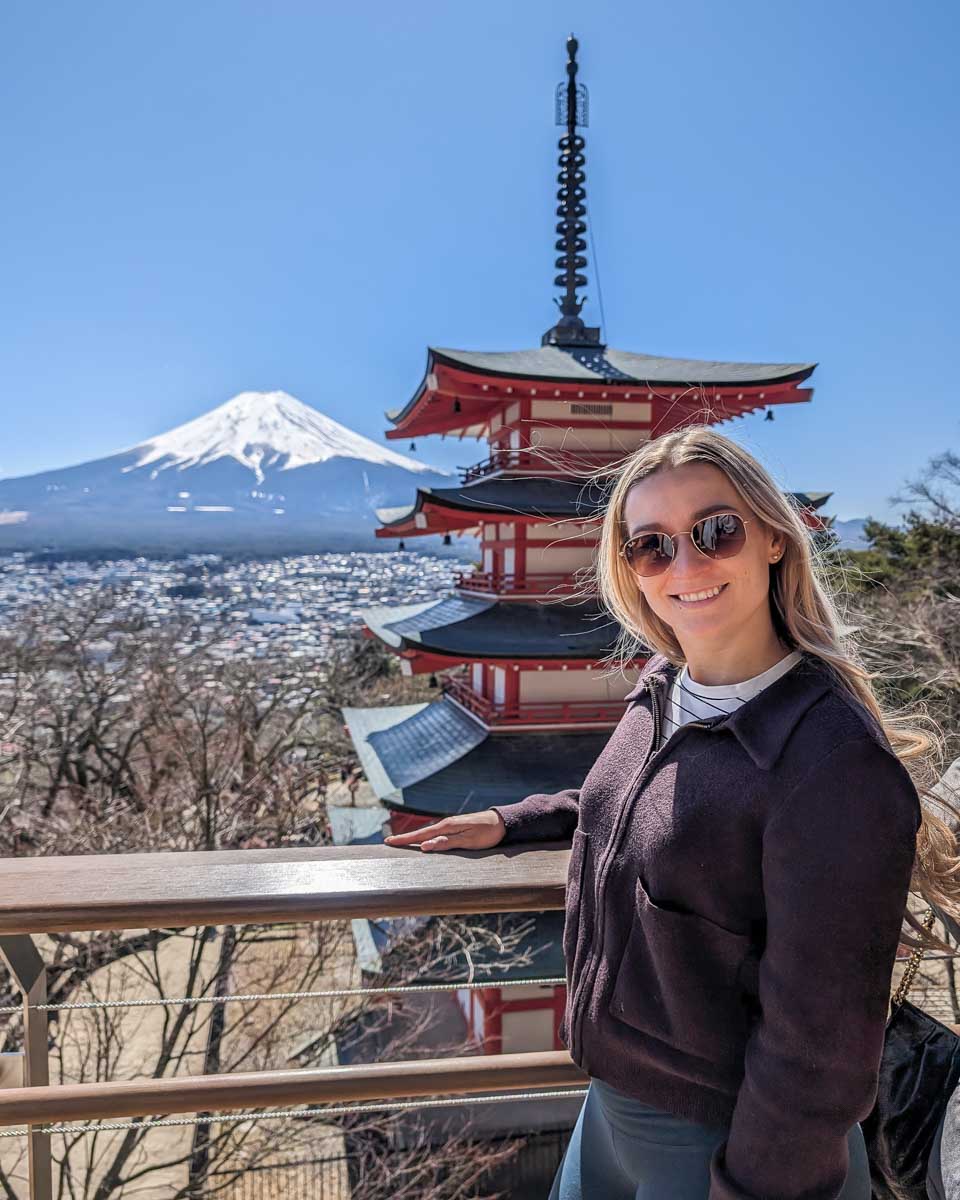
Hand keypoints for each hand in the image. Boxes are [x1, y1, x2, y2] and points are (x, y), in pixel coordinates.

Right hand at [384, 810, 506, 851]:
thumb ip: (447, 843)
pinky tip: (423, 841)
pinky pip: (435, 833)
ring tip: (400, 843)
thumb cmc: (487, 834)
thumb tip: (426, 846)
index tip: (389, 842)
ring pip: (428, 833)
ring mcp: (451, 825)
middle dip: (405, 838)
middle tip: (388, 842)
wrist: (503, 822)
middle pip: (421, 833)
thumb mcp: (468, 841)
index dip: (405, 839)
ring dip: (414, 837)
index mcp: (447, 826)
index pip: (421, 834)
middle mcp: (446, 824)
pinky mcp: (456, 828)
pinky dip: (425, 837)